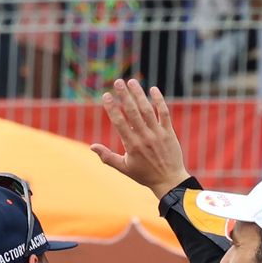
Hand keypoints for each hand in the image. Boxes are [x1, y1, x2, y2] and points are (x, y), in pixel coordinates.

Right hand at [90, 79, 191, 199]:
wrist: (169, 180)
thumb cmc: (144, 175)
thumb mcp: (123, 168)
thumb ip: (107, 156)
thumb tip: (92, 147)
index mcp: (131, 145)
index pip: (119, 122)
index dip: (112, 107)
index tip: (106, 95)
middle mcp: (144, 137)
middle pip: (133, 112)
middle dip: (124, 96)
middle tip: (118, 82)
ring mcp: (158, 133)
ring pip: (147, 110)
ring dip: (139, 94)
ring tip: (132, 81)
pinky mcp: (169, 132)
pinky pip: (164, 113)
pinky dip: (159, 101)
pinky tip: (153, 90)